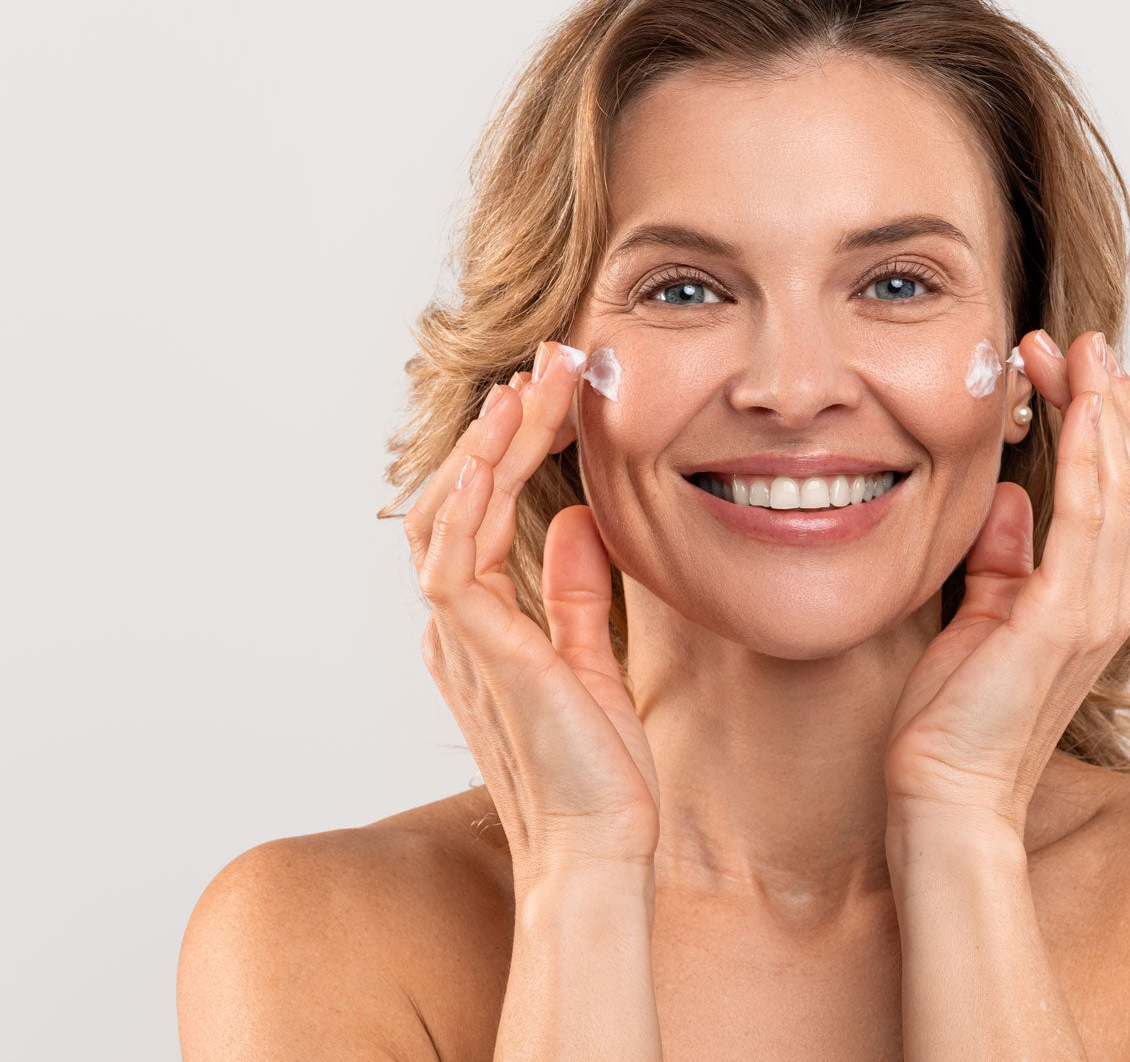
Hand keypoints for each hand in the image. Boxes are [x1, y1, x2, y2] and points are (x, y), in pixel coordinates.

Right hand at [405, 340, 659, 886]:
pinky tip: (501, 454)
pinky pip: (455, 562)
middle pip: (458, 500)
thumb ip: (576, 592)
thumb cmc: (597, 770)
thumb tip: (581, 521)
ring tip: (531, 385)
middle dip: (502, 426)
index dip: (512, 449)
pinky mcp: (480, 653)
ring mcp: (460, 639)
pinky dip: (472, 502)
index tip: (555, 393)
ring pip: (450, 516)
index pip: (483, 514)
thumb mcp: (592, 659)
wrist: (599, 847)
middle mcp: (457, 626)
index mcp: (481, 626)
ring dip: (490, 445)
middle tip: (548, 361)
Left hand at [883, 329, 1129, 841]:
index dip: (1108, 423)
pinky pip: (1086, 520)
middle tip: (1075, 345)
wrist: (946, 792)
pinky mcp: (1059, 618)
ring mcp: (1093, 609)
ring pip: (1122, 485)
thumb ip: (1003, 559)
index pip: (1124, 490)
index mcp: (1094, 596)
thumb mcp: (982, 615)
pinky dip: (1087, 457)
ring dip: (1102, 409)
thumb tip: (1010, 500)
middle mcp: (1110, 598)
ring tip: (1075, 354)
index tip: (1070, 369)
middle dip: (1110, 399)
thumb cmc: (957, 717)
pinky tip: (1078, 407)